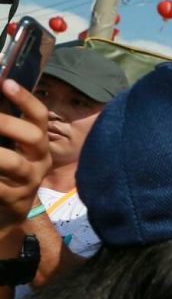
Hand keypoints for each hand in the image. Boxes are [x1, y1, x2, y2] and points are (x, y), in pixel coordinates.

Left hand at [0, 79, 49, 226]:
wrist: (6, 215)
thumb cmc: (4, 174)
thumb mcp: (8, 150)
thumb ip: (4, 130)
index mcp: (37, 144)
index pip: (39, 117)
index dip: (25, 99)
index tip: (6, 83)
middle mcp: (39, 161)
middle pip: (34, 137)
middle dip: (7, 123)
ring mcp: (28, 182)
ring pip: (14, 163)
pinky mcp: (14, 201)